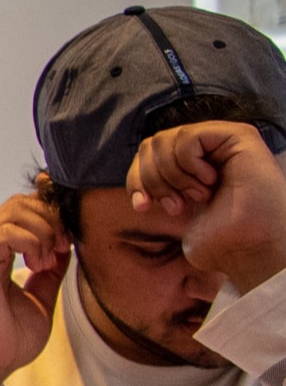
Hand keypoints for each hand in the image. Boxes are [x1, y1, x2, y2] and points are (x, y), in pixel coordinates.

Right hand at [0, 191, 71, 382]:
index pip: (25, 208)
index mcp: (1, 252)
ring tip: (47, 261)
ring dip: (43, 231)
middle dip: (51, 219)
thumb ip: (52, 270)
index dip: (51, 213)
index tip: (69, 241)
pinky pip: (5, 232)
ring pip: (15, 210)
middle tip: (62, 249)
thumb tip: (68, 247)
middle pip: (21, 202)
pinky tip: (36, 264)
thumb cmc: (9, 337)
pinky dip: (30, 241)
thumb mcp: (42, 296)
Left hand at [130, 121, 285, 293]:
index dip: (136, 179)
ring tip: (198, 197)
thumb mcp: (177, 209)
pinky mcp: (238, 136)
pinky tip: (210, 182)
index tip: (143, 207)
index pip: (145, 154)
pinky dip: (188, 164)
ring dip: (172, 176)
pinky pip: (187, 137)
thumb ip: (159, 185)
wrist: (250, 249)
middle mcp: (209, 150)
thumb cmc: (220, 241)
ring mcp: (223, 141)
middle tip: (176, 206)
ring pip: (164, 139)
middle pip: (151, 145)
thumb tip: (138, 177)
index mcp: (192, 167)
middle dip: (152, 179)